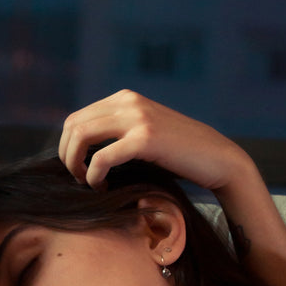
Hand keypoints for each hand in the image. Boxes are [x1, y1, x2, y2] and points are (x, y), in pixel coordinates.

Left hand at [59, 89, 252, 195]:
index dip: (67, 146)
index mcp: (125, 98)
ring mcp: (137, 118)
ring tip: (87, 182)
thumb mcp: (144, 134)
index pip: (76, 118)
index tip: (77, 169)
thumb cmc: (179, 155)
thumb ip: (117, 132)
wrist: (217, 158)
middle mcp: (128, 102)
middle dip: (67, 156)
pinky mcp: (146, 138)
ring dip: (76, 164)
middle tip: (78, 178)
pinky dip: (94, 175)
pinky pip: (102, 157)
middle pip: (73, 125)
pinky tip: (102, 186)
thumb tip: (79, 151)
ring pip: (81, 136)